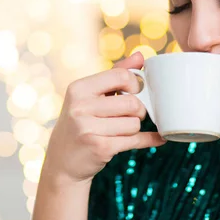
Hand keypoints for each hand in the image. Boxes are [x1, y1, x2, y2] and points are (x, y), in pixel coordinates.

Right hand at [41, 52, 165, 185]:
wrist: (62, 163)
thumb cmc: (81, 124)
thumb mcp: (90, 97)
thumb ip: (115, 74)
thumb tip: (140, 56)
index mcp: (78, 88)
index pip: (120, 76)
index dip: (135, 84)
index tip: (135, 92)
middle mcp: (80, 106)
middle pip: (132, 102)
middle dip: (138, 111)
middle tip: (130, 115)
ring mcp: (88, 128)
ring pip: (134, 123)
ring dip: (134, 128)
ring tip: (120, 131)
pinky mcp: (99, 148)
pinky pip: (135, 140)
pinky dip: (149, 140)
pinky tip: (157, 139)